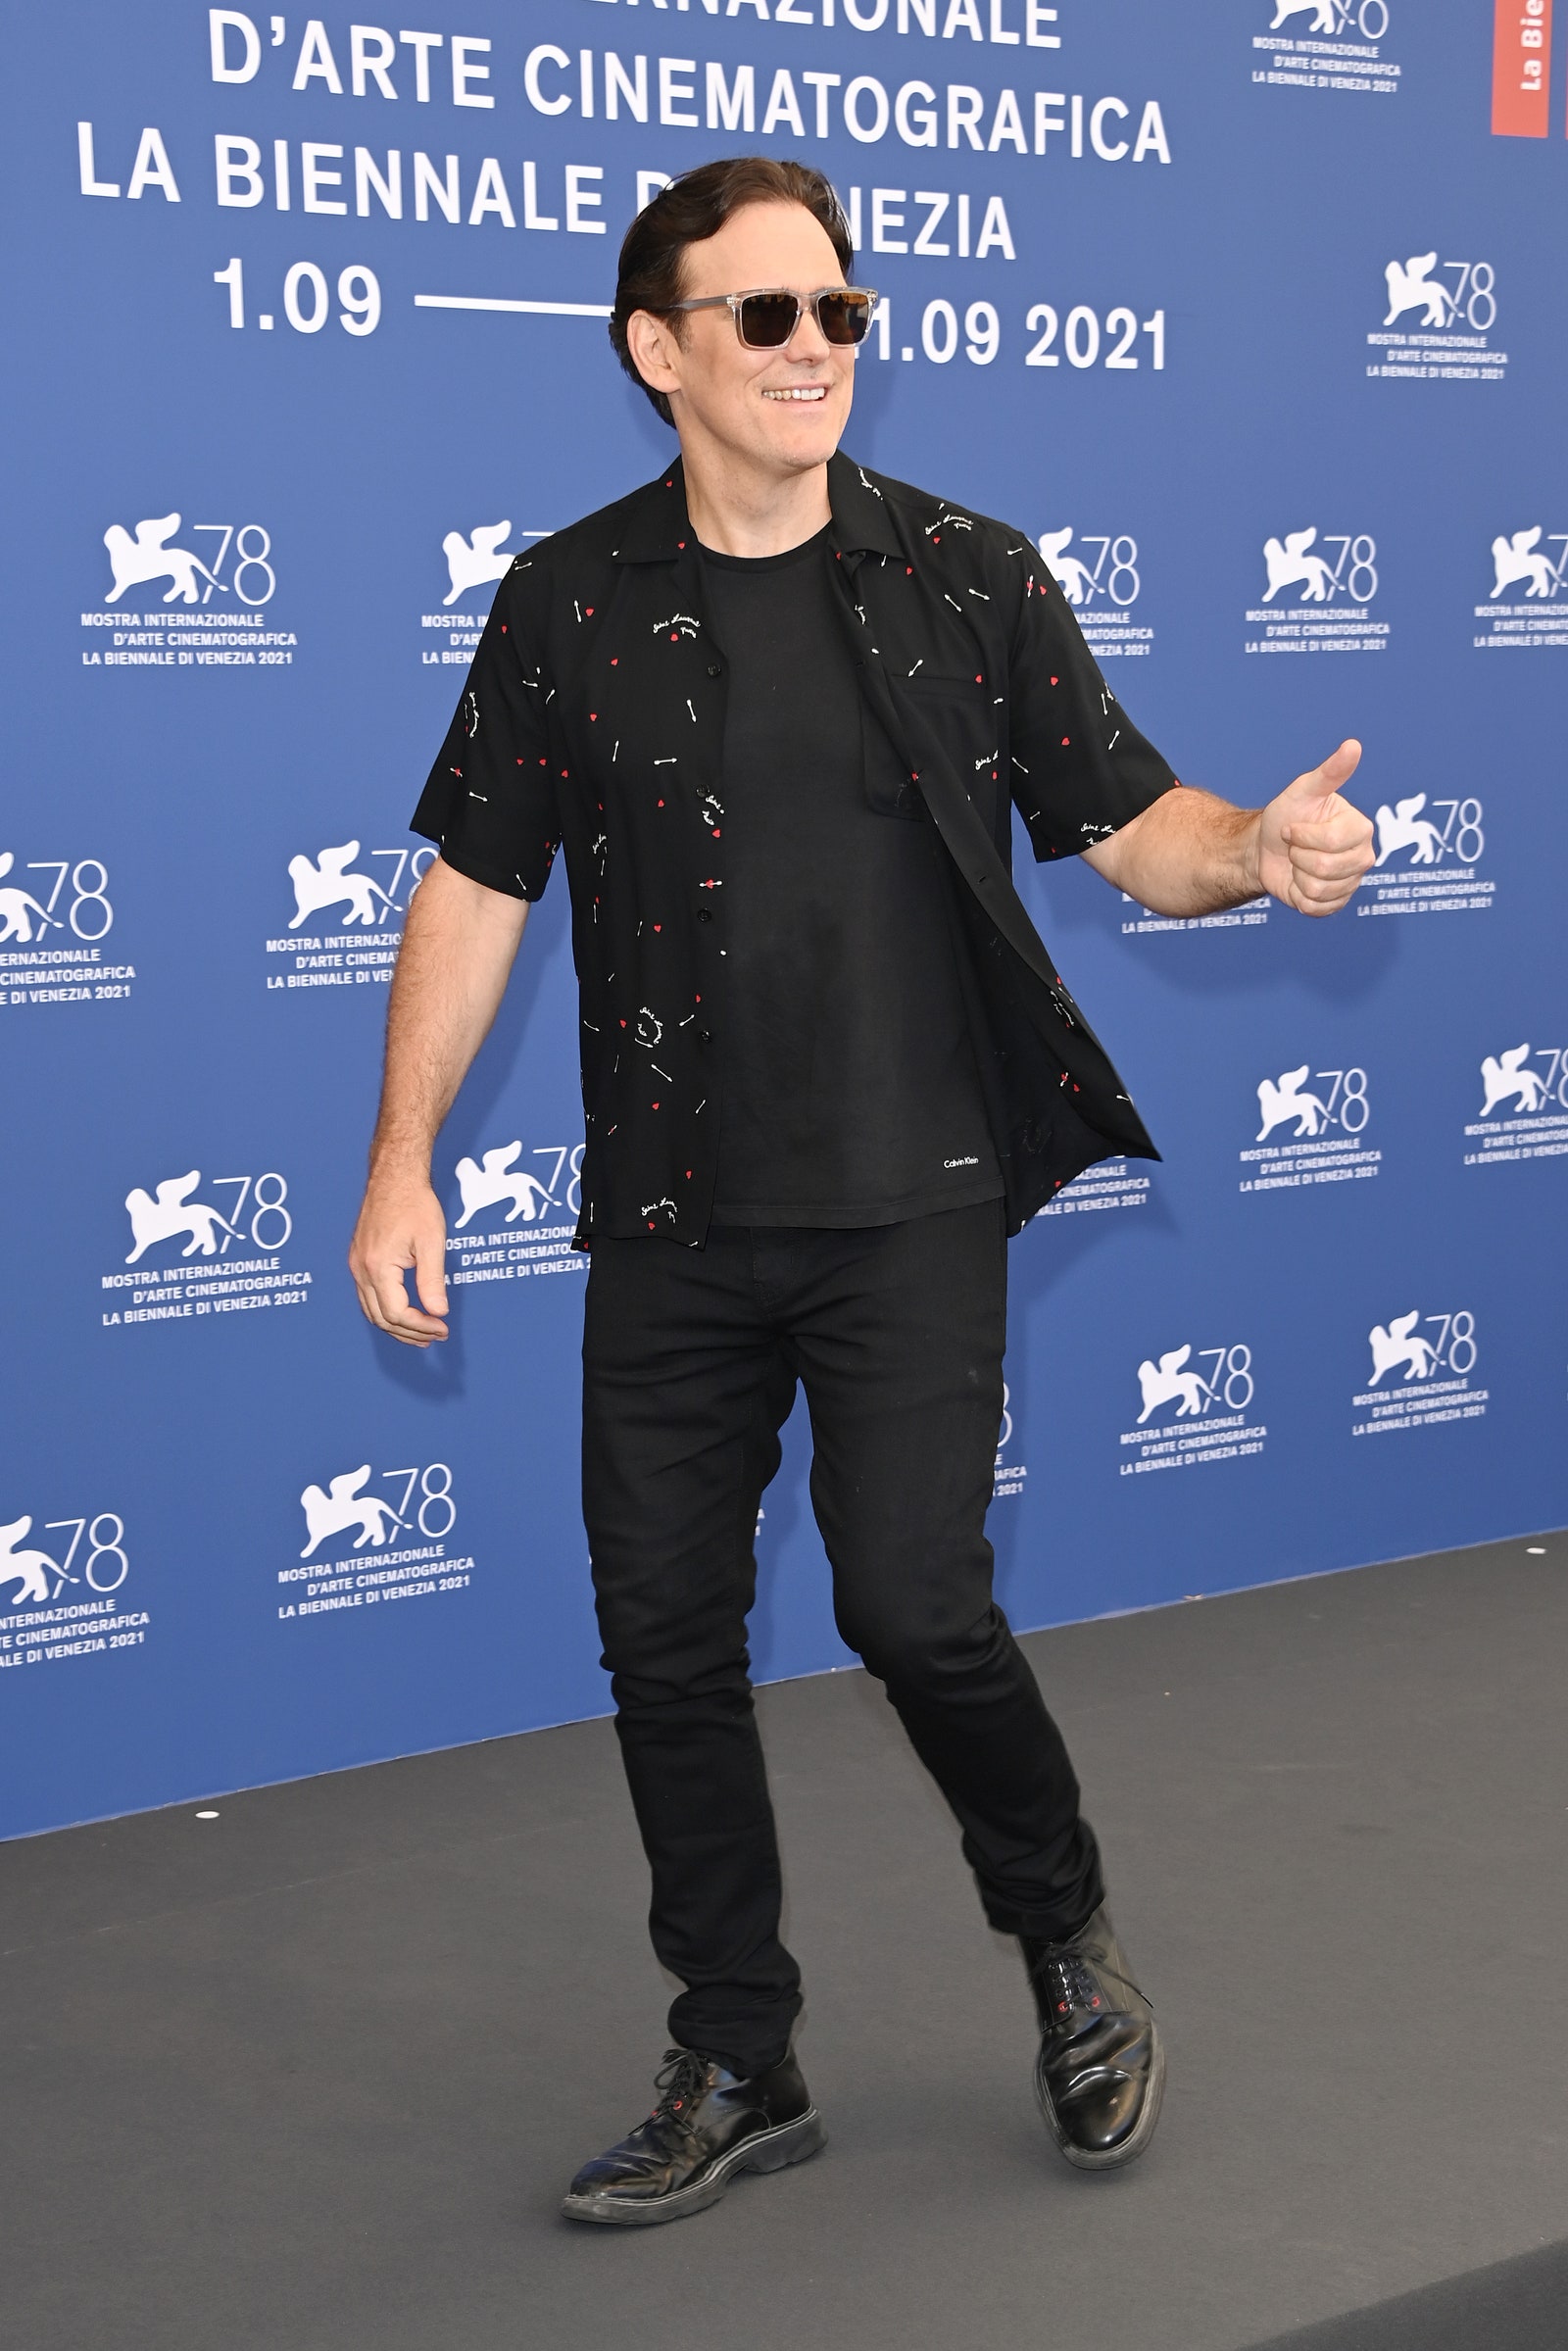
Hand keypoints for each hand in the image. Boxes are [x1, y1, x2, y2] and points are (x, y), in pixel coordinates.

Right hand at [348, 1168, 448, 1346]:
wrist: (394, 1176)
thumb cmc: (414, 1203)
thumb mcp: (431, 1242)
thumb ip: (432, 1280)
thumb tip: (438, 1311)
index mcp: (377, 1266)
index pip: (397, 1314)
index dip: (421, 1326)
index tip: (442, 1328)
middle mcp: (361, 1269)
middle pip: (381, 1318)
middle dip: (409, 1332)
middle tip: (435, 1335)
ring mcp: (356, 1264)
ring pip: (371, 1310)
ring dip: (396, 1326)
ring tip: (421, 1332)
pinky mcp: (358, 1259)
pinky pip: (367, 1296)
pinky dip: (386, 1310)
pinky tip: (404, 1311)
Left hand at [1256, 739, 1373, 915]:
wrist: (1265, 849)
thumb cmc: (1286, 816)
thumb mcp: (1303, 791)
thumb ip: (1330, 772)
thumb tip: (1353, 745)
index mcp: (1360, 827)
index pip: (1332, 840)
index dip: (1302, 836)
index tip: (1292, 827)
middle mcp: (1363, 856)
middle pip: (1327, 867)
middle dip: (1298, 856)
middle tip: (1295, 847)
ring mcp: (1351, 882)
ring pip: (1319, 889)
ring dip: (1297, 876)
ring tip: (1298, 863)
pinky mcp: (1336, 904)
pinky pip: (1315, 907)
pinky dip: (1298, 896)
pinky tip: (1298, 882)